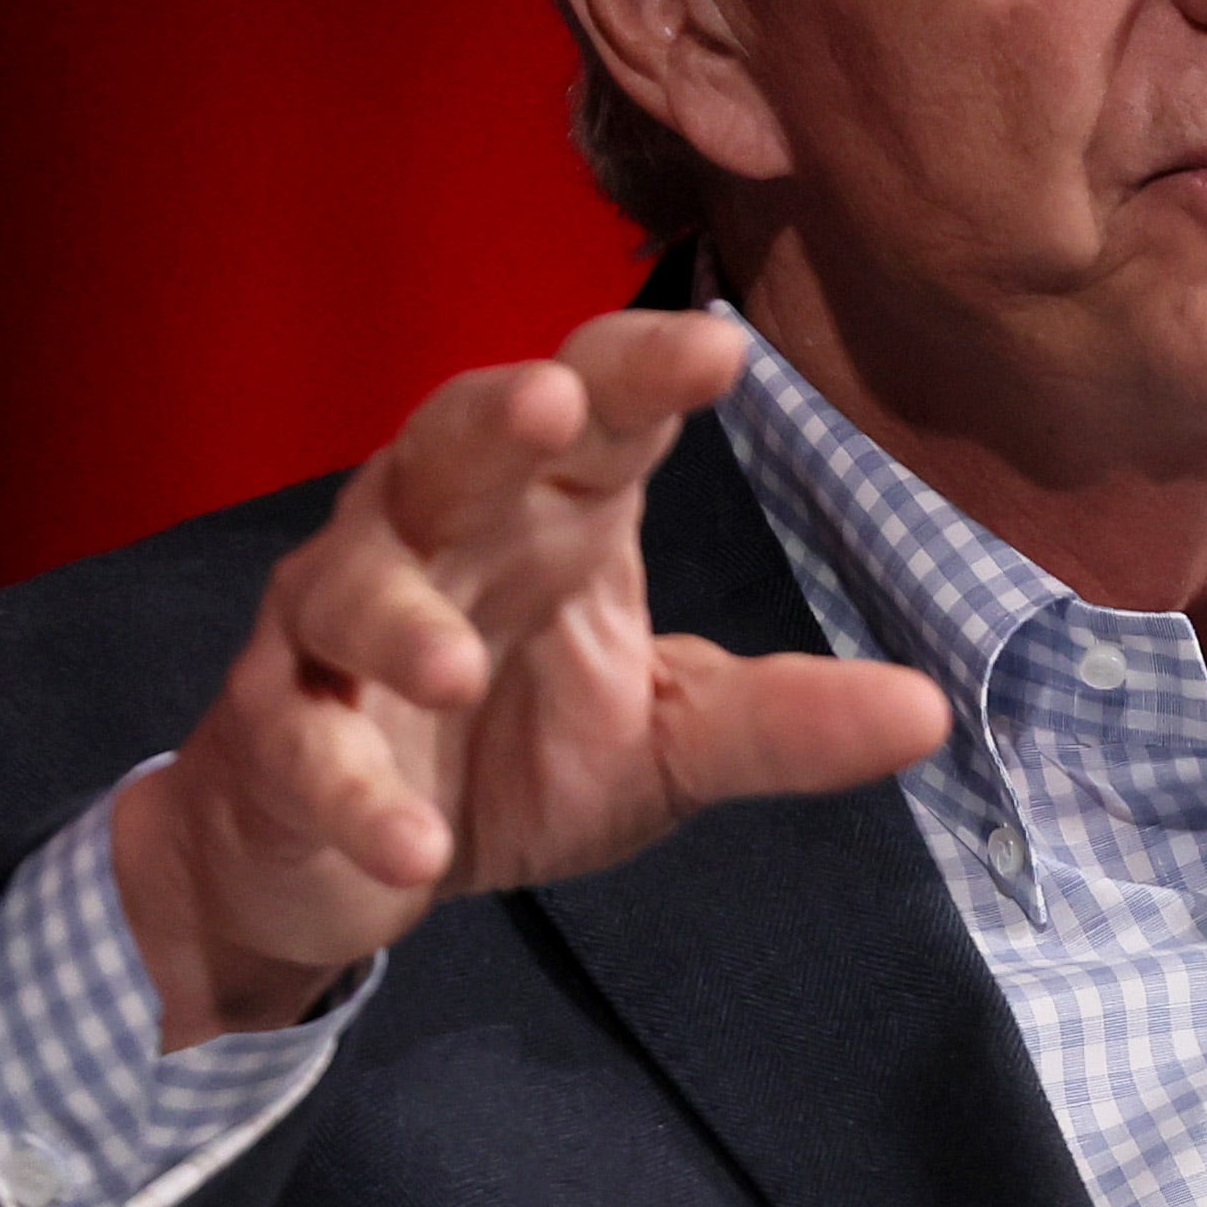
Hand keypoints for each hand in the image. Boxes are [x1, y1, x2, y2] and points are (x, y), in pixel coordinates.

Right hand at [114, 310, 948, 1041]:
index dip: (645, 370)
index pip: (595, 414)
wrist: (334, 858)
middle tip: (551, 399)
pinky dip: (355, 796)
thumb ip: (780, 719)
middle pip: (447, 449)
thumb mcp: (665, 741)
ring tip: (455, 668)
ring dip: (399, 619)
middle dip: (491, 419)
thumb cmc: (507, 755)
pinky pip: (303, 748)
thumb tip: (932, 712)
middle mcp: (432, 542)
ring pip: (346, 587)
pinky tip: (411, 845)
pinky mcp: (274, 736)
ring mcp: (335, 634)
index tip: (724, 348)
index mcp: (546, 519)